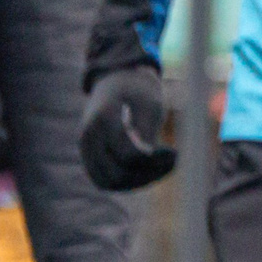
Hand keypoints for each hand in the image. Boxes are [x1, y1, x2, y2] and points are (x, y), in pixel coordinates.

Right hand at [78, 64, 174, 191]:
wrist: (116, 79)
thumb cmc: (138, 89)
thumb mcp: (150, 102)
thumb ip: (147, 129)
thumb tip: (147, 159)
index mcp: (104, 117)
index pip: (128, 154)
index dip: (154, 160)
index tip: (175, 153)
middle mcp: (89, 136)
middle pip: (116, 174)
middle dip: (147, 174)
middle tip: (173, 163)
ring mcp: (86, 149)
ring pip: (109, 182)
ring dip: (138, 181)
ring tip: (163, 168)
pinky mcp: (89, 157)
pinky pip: (105, 179)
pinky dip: (128, 181)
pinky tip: (151, 170)